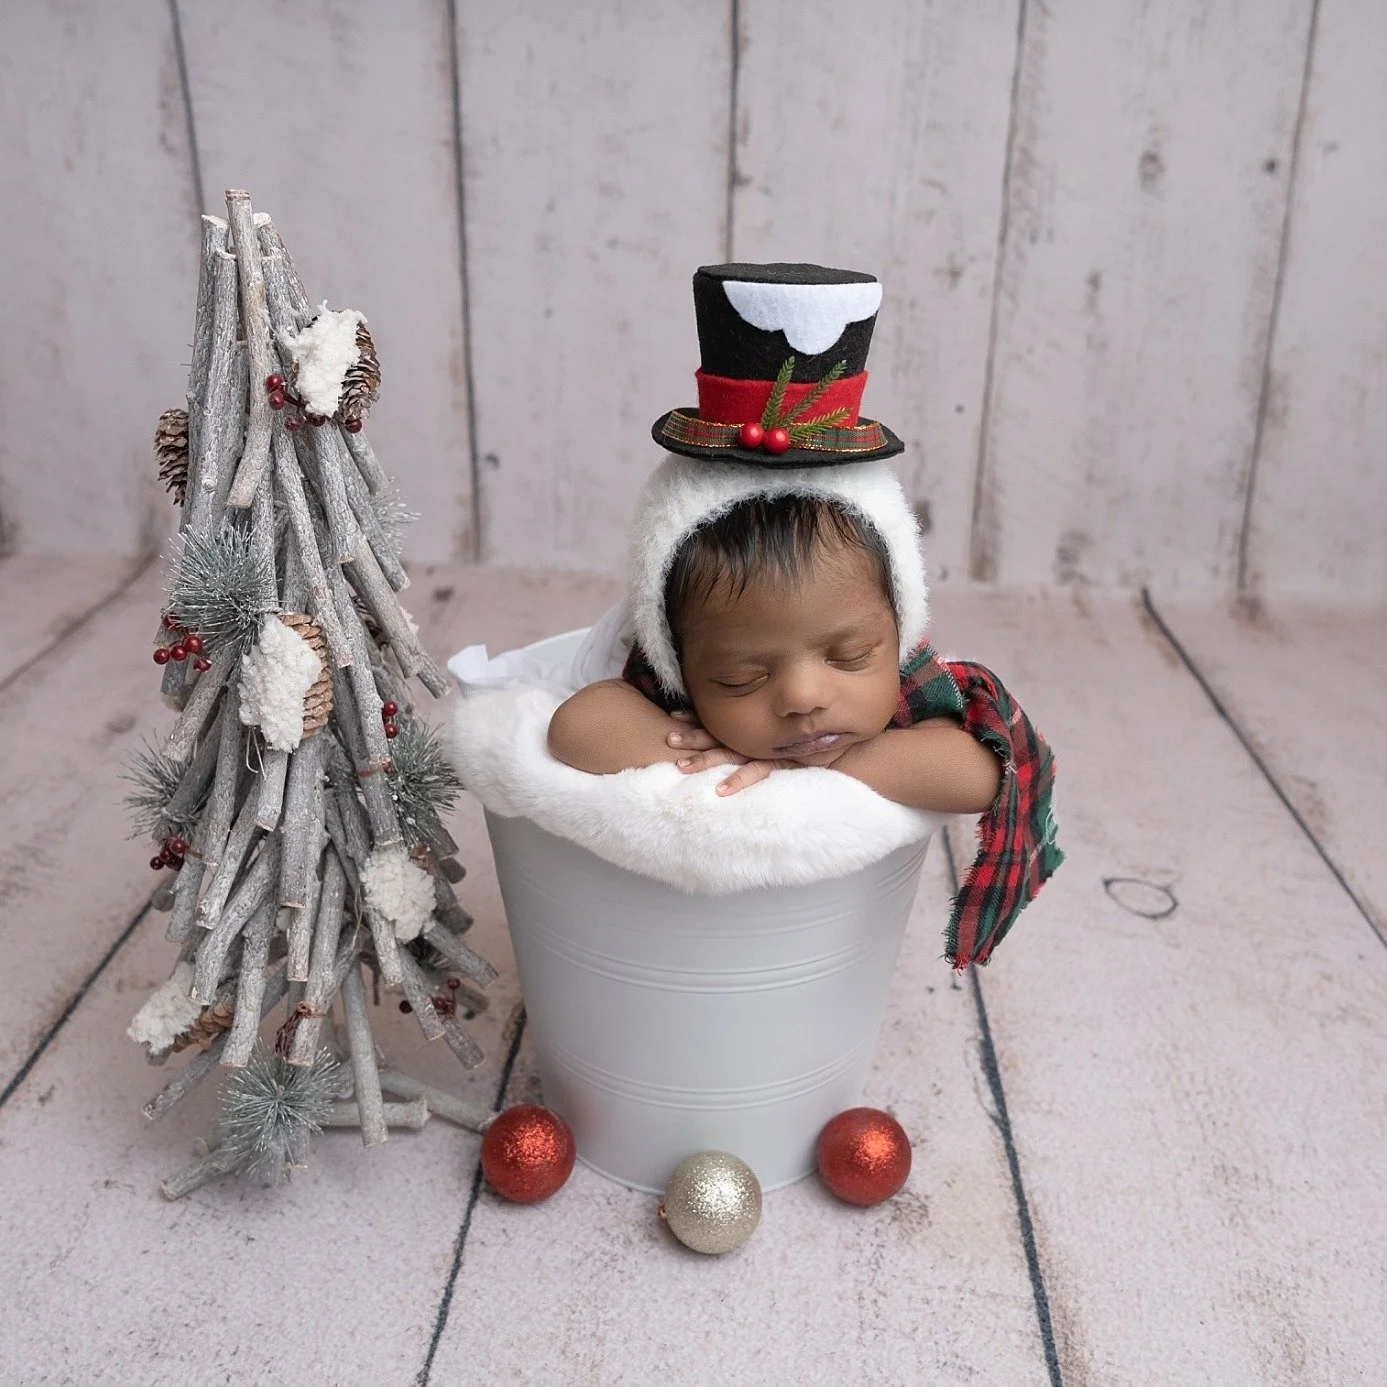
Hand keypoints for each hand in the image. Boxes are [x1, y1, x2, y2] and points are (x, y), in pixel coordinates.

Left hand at [666, 711, 797, 794]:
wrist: (838, 741)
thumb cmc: (803, 736)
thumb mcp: (776, 730)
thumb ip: (755, 729)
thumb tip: (731, 726)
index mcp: (749, 729)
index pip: (718, 722)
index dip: (696, 719)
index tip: (674, 716)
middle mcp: (753, 737)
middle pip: (716, 737)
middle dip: (692, 737)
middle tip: (669, 739)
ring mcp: (765, 749)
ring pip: (729, 754)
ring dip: (705, 760)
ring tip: (681, 767)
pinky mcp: (779, 762)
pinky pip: (755, 772)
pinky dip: (738, 780)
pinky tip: (719, 791)